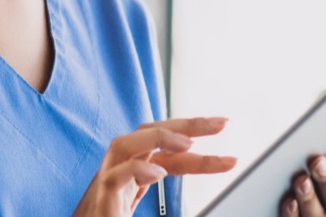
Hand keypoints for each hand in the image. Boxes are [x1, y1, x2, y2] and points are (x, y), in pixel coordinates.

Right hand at [72, 117, 236, 216]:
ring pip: (122, 145)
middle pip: (148, 133)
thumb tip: (196, 167)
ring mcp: (107, 183)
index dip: (194, 136)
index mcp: (134, 170)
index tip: (224, 133)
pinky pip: (114, 177)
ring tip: (189, 144)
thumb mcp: (143, 201)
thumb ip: (159, 185)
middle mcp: (119, 169)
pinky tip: (158, 174)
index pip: (165, 147)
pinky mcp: (101, 201)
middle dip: (185, 125)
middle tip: (221, 124)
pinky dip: (136, 170)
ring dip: (157, 138)